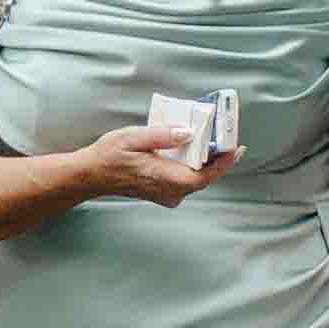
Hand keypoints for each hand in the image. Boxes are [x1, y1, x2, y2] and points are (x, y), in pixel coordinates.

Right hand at [70, 124, 217, 210]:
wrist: (92, 175)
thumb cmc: (109, 156)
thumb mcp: (133, 138)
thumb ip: (162, 135)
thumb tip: (188, 133)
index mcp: (166, 178)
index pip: (205, 176)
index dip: (224, 163)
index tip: (236, 148)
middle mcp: (170, 191)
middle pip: (204, 176)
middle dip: (218, 157)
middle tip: (228, 136)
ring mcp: (167, 194)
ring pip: (196, 178)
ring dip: (207, 160)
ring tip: (214, 139)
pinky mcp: (164, 192)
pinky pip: (186, 179)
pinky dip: (194, 165)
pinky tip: (194, 149)